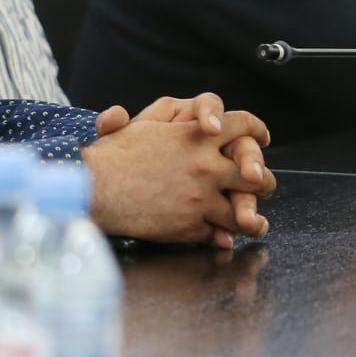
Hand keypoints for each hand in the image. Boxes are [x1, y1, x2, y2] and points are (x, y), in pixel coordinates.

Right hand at [83, 115, 272, 247]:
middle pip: (256, 174)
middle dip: (262, 181)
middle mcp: (205, 166)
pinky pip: (216, 233)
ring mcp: (201, 198)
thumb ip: (170, 122)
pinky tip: (217, 235)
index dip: (256, 130)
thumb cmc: (112, 156)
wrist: (93, 187)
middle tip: (259, 184)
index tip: (259, 137)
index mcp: (196, 136)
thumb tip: (190, 122)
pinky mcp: (191, 225)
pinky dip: (217, 235)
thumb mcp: (142, 127)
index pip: (242, 125)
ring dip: (250, 218)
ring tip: (253, 221)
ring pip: (244, 212)